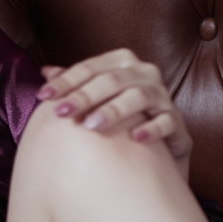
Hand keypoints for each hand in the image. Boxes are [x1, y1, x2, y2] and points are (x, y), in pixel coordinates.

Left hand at [39, 49, 192, 165]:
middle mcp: (146, 75)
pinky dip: (152, 128)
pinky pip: (168, 122)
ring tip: (93, 126)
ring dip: (115, 110)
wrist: (159, 156)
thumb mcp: (98, 103)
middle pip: (114, 80)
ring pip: (140, 96)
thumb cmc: (122, 123)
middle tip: (63, 112)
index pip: (91, 67)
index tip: (43, 96)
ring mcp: (164, 99)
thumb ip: (76, 86)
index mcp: (124, 65)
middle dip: (86, 95)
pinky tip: (135, 138)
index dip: (66, 80)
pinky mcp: (179, 125)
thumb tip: (46, 72)